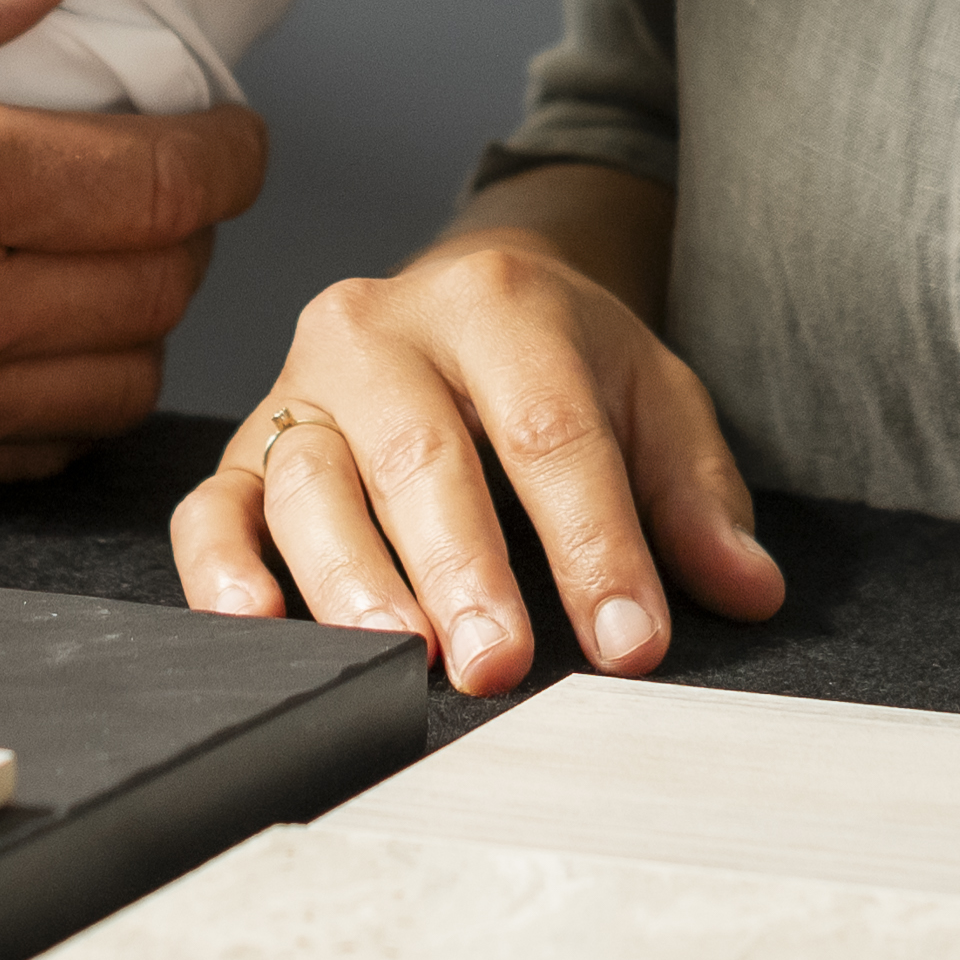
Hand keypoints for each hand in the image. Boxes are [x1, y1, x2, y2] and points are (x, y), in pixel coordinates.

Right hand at [0, 0, 263, 499]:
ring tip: (97, 251)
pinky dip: (60, 393)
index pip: (156, 182)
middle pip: (160, 286)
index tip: (225, 127)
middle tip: (161, 172)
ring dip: (133, 315)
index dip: (223, 150)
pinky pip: (32, 451)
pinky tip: (19, 329)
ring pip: (114, 384)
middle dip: (187, 223)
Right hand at [172, 177, 787, 692]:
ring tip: (398, 653)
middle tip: (497, 663)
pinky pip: (214, 511)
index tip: (630, 642)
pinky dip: (223, 573)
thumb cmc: (561, 363)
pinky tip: (261, 625)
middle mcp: (383, 331)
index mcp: (499, 302)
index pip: (550, 433)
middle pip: (421, 456)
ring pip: (311, 482)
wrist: (469, 296)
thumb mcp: (653, 398)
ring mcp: (302, 387)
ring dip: (352, 579)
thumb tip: (745, 588)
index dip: (594, 544)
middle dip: (464, 569)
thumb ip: (695, 497)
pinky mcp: (243, 449)